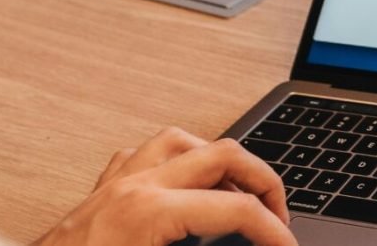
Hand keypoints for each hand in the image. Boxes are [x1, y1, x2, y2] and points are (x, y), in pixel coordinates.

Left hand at [36, 127, 296, 245]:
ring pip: (184, 142)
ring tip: (240, 192)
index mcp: (149, 214)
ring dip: (221, 163)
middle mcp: (134, 188)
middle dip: (264, 183)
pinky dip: (175, 163)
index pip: (237, 210)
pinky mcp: (98, 196)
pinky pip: (142, 157)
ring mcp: (114, 187)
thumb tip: (251, 245)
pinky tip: (184, 184)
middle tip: (278, 217)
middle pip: (224, 155)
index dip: (274, 230)